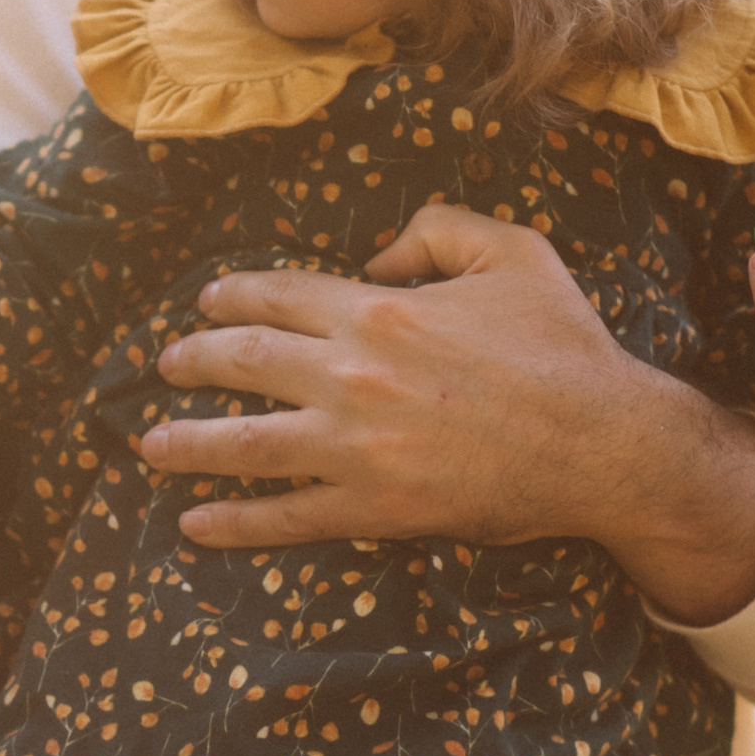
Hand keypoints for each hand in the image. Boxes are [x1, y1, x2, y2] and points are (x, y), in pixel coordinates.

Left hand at [140, 202, 754, 628]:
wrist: (603, 444)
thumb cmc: (563, 345)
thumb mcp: (512, 252)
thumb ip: (438, 230)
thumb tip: (379, 254)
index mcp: (378, 309)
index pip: (278, 297)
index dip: (232, 299)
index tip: (206, 306)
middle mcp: (351, 375)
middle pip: (243, 364)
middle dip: (194, 363)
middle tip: (165, 368)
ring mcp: (356, 446)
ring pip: (246, 443)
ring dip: (189, 444)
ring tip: (151, 446)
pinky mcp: (373, 506)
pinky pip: (287, 516)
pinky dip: (235, 523)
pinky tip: (196, 525)